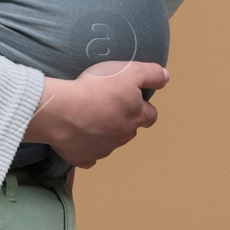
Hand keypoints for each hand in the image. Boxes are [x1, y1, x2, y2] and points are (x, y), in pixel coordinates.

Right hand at [24, 61, 167, 168]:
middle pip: (130, 129)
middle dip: (123, 120)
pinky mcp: (84, 158)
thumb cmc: (97, 89)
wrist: (63, 112)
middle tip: (108, 106)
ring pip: (110, 142)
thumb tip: (166, 78)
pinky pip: (89, 156)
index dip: (144, 107)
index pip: (150, 115)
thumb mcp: (129, 71)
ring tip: (89, 118)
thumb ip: (151, 74)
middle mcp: (123, 136)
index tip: (132, 99)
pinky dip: (87, 148)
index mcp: (136, 116)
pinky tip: (78, 138)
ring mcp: (104, 150)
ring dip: (105, 132)